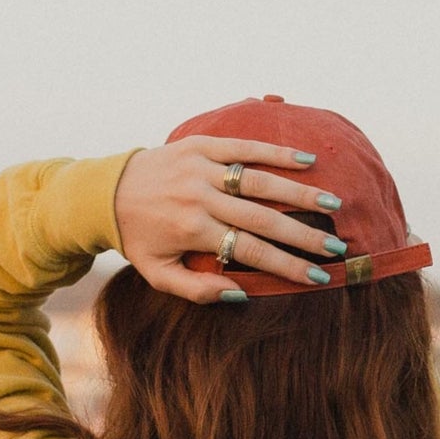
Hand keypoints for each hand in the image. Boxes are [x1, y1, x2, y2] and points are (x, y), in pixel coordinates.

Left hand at [113, 137, 346, 301]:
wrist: (103, 192)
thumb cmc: (138, 238)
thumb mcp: (158, 274)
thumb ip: (198, 291)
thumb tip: (242, 294)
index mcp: (191, 231)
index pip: (250, 251)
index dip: (287, 265)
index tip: (318, 276)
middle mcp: (198, 198)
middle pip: (262, 218)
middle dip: (303, 234)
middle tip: (337, 246)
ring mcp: (200, 168)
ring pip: (259, 181)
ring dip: (299, 192)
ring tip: (333, 203)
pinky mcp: (199, 144)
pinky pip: (243, 147)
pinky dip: (276, 152)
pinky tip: (307, 160)